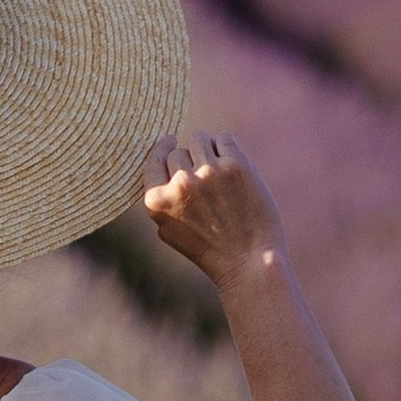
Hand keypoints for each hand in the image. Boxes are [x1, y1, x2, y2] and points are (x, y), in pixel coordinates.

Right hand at [141, 133, 286, 291]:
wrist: (247, 262)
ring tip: (219, 172)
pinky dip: (227, 148)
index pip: (153, 160)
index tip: (170, 141)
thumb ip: (160, 200)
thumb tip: (158, 160)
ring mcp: (208, 172)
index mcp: (158, 202)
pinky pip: (224, 138)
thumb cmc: (209, 249)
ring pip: (199, 138)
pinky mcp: (235, 165)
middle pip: (178, 151)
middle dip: (189, 160)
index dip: (162, 149)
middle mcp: (180, 185)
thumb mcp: (170, 231)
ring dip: (207, 149)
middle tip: (205, 181)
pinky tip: (233, 168)